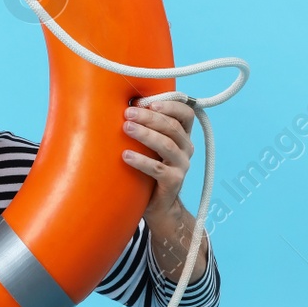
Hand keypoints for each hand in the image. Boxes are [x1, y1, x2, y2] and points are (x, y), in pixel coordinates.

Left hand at [122, 97, 195, 218]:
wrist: (159, 203)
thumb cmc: (150, 168)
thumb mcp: (151, 145)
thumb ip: (146, 127)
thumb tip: (121, 104)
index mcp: (183, 135)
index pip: (186, 114)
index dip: (171, 105)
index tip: (148, 102)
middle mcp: (186, 148)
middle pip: (172, 127)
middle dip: (149, 117)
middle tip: (128, 113)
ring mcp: (182, 165)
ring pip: (166, 145)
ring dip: (145, 134)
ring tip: (126, 128)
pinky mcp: (174, 181)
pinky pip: (157, 168)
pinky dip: (141, 161)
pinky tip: (125, 156)